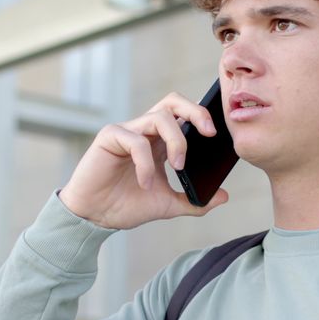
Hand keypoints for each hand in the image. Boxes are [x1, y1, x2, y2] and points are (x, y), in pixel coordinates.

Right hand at [58, 92, 229, 228]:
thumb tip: (224, 197)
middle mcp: (144, 132)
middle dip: (195, 111)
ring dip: (177, 141)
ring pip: (159, 117)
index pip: (183, 115)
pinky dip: (146, 163)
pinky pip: (135, 140)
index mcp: (159, 142)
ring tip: (178, 167)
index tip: (217, 135)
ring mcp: (127, 132)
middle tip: (208, 133)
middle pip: (173, 102)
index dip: (202, 116)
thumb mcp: (167, 205)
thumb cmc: (125, 205)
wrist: (94, 218)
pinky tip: (145, 183)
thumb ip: (194, 201)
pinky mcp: (109, 137)